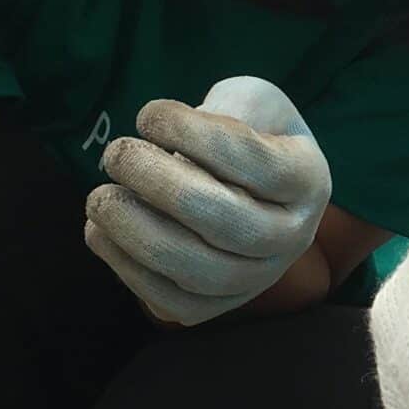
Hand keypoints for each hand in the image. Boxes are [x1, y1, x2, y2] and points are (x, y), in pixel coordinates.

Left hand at [84, 76, 330, 324]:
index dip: (191, 135)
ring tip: (100, 197)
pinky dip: (127, 269)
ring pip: (197, 271)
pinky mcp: (218, 306)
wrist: (256, 189)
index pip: (253, 160)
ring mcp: (259, 279)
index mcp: (308, 179)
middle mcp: (294, 237)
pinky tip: (100, 232)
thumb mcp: (248, 102)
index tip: (148, 115)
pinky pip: (172, 302)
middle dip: (157, 183)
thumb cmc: (247, 134)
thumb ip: (222, 111)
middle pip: (226, 221)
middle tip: (117, 154)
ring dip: (135, 231)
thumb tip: (170, 144)